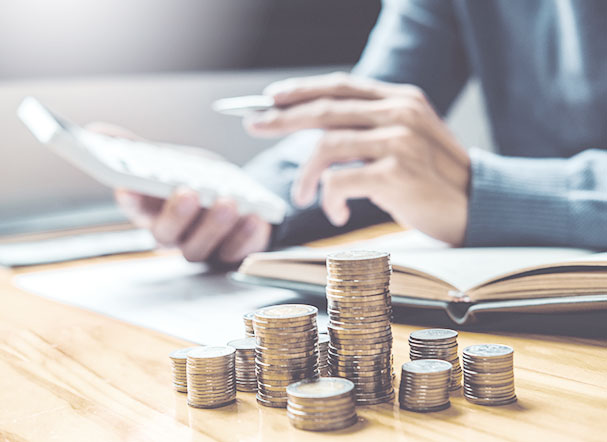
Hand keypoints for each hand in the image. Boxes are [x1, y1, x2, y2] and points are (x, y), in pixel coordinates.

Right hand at [86, 122, 271, 262]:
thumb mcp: (170, 162)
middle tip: (189, 192)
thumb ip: (138, 150)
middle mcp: (173, 234)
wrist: (236, 198)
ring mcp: (201, 247)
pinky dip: (246, 236)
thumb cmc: (195, 181)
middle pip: (165, 235)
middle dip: (176, 214)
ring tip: (228, 201)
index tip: (129, 186)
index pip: (133, 208)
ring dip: (214, 225)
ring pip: (199, 248)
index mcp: (151, 210)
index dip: (130, 198)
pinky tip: (255, 217)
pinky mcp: (230, 253)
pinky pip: (235, 252)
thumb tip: (97, 131)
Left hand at [244, 72, 470, 244]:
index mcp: (400, 100)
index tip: (271, 97)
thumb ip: (370, 129)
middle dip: (282, 117)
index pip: (340, 86)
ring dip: (306, 175)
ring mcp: (399, 141)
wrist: (475, 208)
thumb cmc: (433, 179)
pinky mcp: (396, 173)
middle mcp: (400, 113)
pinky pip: (339, 181)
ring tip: (302, 195)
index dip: (302, 90)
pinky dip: (328, 199)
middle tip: (255, 124)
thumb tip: (319, 131)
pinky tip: (335, 213)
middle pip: (325, 109)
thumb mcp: (406, 140)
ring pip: (326, 146)